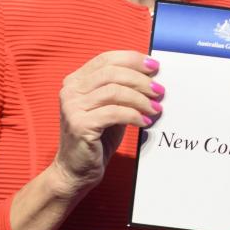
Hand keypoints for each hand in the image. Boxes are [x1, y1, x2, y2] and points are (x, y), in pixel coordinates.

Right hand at [52, 51, 163, 195]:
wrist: (76, 169)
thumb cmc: (97, 138)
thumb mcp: (111, 109)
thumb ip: (123, 92)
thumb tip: (152, 79)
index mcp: (75, 81)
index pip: (106, 59)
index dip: (132, 60)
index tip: (154, 66)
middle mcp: (70, 91)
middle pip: (111, 73)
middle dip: (140, 80)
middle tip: (159, 90)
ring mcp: (72, 107)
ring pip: (114, 91)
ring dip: (140, 99)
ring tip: (155, 108)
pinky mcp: (79, 125)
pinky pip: (114, 113)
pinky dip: (134, 115)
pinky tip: (145, 122)